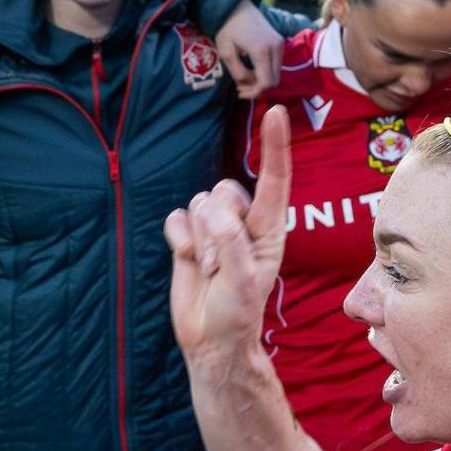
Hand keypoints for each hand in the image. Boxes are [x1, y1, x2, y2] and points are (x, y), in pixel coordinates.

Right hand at [166, 105, 290, 358]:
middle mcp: (243, 221)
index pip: (273, 180)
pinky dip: (178, 239)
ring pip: (197, 202)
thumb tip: (214, 215)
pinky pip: (175, 217)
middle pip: (222, 190)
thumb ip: (231, 243)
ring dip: (198, 238)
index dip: (273, 146)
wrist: (209, 338)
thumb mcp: (242, 281)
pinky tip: (189, 261)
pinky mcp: (188, 235)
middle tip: (221, 266)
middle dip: (215, 227)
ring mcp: (214, 227)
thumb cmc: (236, 312)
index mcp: (268, 229)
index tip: (276, 112)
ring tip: (209, 268)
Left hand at [214, 0, 284, 98]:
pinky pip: (276, 65)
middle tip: (242, 89)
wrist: (237, 5)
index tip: (241, 93)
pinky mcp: (280, 42)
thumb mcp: (226, 52)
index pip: (266, 82)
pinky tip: (252, 70)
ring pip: (276, 74)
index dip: (254, 92)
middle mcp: (276, 48)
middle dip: (258, 89)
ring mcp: (280, 44)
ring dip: (262, 81)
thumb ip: (238, 72)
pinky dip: (266, 72)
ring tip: (245, 79)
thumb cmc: (227, 27)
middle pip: (275, 81)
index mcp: (262, 50)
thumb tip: (247, 85)